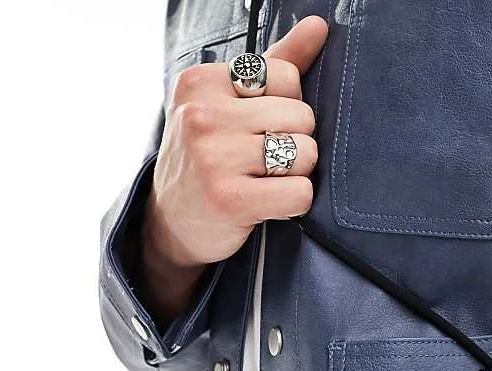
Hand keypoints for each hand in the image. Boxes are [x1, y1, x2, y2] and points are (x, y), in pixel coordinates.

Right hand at [138, 15, 328, 324]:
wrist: (173, 223)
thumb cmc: (208, 159)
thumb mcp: (227, 105)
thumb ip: (274, 64)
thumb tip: (318, 26)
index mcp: (202, 82)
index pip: (286, 77)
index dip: (287, 107)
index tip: (260, 129)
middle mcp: (203, 116)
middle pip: (301, 116)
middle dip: (295, 142)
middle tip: (264, 162)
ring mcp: (214, 158)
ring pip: (305, 153)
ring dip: (297, 174)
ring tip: (267, 181)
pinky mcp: (230, 199)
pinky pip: (300, 192)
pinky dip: (296, 202)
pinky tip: (271, 204)